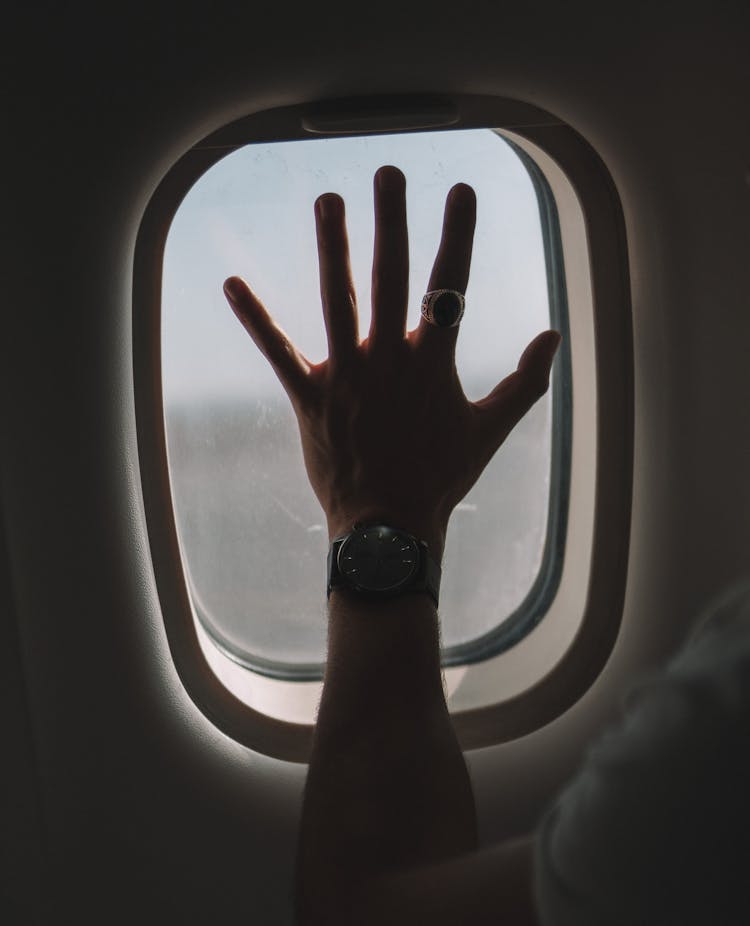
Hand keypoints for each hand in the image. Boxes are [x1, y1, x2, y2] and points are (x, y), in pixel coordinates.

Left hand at [223, 165, 559, 559]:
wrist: (389, 526)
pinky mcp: (309, 398)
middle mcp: (388, 360)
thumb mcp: (490, 429)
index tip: (461, 191)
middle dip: (391, 222)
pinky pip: (278, 352)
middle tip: (388, 172)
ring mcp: (346, 376)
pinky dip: (255, 318)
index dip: (457, 235)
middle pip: (390, 277)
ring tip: (328, 201)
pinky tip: (232, 283)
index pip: (449, 285)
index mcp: (433, 363)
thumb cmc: (443, 477)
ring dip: (331, 249)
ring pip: (336, 300)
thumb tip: (554, 336)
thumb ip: (525, 382)